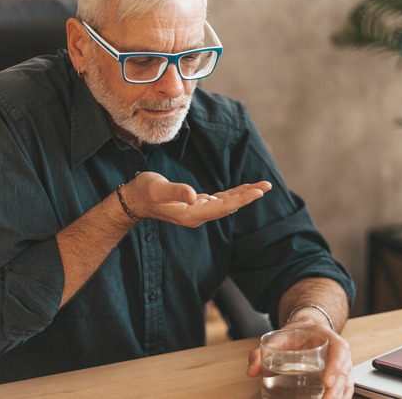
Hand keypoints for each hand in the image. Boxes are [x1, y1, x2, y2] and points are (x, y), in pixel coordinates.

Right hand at [123, 172, 271, 226]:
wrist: (133, 200)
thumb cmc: (144, 192)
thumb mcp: (158, 189)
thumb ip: (176, 192)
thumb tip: (194, 196)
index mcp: (191, 214)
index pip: (223, 207)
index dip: (242, 199)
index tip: (258, 191)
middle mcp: (197, 215)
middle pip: (229, 206)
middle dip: (248, 196)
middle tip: (267, 185)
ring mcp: (196, 211)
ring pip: (226, 203)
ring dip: (243, 195)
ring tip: (261, 186)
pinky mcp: (195, 205)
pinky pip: (219, 200)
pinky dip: (232, 194)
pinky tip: (242, 189)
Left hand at [247, 323, 353, 398]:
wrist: (304, 331)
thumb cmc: (295, 334)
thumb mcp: (278, 338)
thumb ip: (262, 352)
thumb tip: (252, 371)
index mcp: (328, 337)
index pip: (339, 350)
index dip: (336, 366)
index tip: (326, 382)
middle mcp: (338, 352)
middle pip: (345, 372)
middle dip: (336, 390)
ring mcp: (340, 365)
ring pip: (346, 383)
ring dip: (339, 396)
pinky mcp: (337, 377)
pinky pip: (344, 389)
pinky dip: (340, 397)